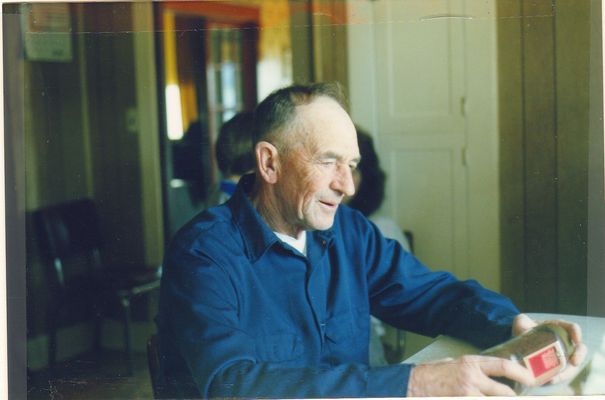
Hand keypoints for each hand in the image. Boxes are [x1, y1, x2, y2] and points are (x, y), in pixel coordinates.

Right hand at [407, 355, 535, 395]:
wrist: (412, 384)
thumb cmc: (431, 373)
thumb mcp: (454, 363)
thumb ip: (473, 369)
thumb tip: (490, 375)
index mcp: (470, 363)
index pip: (503, 365)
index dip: (521, 372)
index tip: (531, 378)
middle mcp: (471, 378)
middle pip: (505, 393)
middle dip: (511, 399)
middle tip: (513, 398)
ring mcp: (467, 394)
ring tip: (497, 398)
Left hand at [512, 314, 587, 383]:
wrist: (518, 342)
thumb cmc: (523, 329)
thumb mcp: (521, 323)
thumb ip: (521, 323)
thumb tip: (522, 331)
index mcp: (558, 327)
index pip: (572, 328)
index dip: (576, 333)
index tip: (576, 339)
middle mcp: (564, 342)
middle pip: (580, 349)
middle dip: (579, 355)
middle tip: (574, 362)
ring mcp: (562, 355)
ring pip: (573, 365)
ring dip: (568, 372)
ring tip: (557, 376)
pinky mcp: (557, 367)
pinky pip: (562, 374)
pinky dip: (558, 378)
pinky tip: (550, 380)